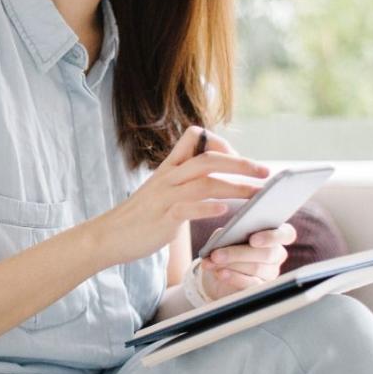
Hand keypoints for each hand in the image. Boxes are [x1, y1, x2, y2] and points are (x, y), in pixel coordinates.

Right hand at [94, 126, 270, 268]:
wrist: (108, 235)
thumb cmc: (138, 216)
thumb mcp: (160, 190)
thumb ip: (182, 181)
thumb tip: (207, 178)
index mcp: (169, 168)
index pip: (195, 138)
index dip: (220, 143)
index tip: (238, 158)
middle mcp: (169, 178)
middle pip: (208, 159)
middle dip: (241, 164)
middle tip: (264, 172)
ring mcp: (165, 197)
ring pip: (204, 183)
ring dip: (235, 187)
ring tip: (257, 194)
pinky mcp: (162, 218)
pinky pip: (187, 208)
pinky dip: (207, 208)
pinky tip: (224, 211)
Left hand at [199, 223, 295, 300]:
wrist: (216, 273)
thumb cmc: (225, 248)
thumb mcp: (224, 238)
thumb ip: (226, 233)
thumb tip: (224, 235)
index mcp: (273, 236)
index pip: (286, 234)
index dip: (272, 236)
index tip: (253, 240)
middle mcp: (277, 254)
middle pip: (267, 253)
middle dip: (239, 253)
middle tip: (216, 254)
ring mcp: (271, 273)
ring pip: (257, 268)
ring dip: (231, 264)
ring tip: (213, 262)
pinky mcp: (261, 288)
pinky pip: (251, 284)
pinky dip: (233, 277)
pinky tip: (220, 273)